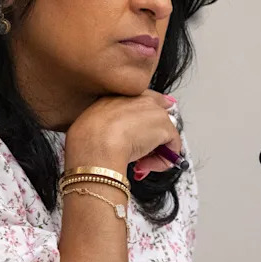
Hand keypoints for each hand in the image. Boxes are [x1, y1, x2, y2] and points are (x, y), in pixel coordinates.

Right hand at [65, 90, 181, 179]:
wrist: (96, 144)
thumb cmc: (88, 138)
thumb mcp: (92, 126)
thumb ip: (107, 128)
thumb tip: (115, 142)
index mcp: (118, 95)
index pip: (143, 99)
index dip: (148, 118)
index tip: (150, 131)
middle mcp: (139, 98)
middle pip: (157, 118)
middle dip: (151, 140)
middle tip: (140, 158)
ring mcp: (155, 111)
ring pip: (164, 136)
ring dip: (155, 153)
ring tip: (141, 164)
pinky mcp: (165, 127)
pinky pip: (172, 148)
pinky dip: (162, 161)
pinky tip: (146, 166)